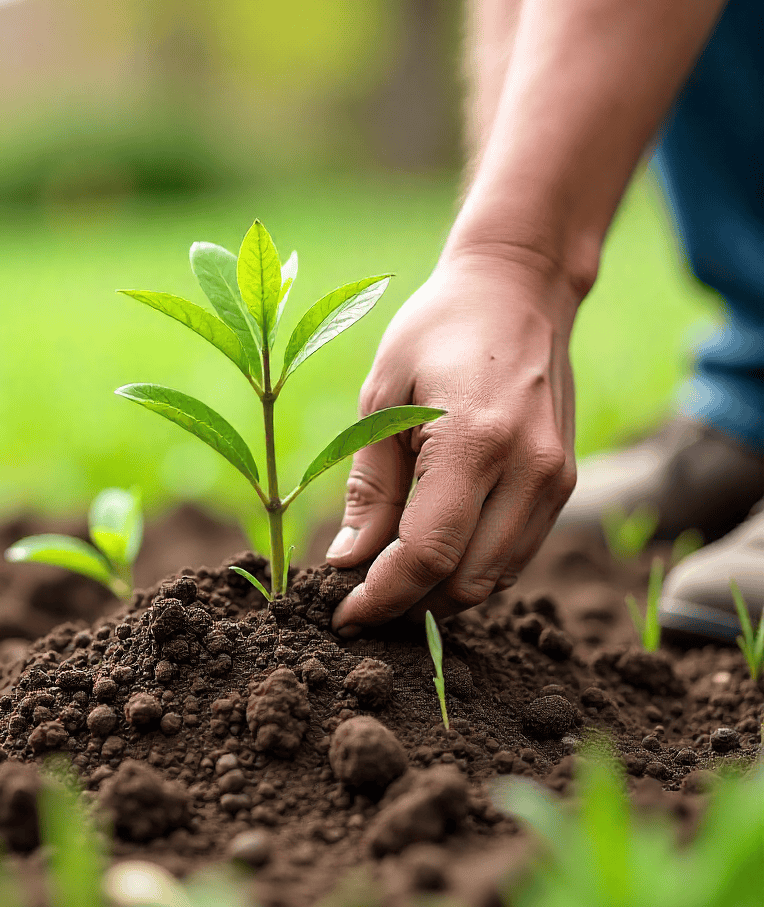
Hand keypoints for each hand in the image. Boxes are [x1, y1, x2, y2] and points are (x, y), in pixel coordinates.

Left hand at [327, 249, 577, 633]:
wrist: (518, 290)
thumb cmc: (437, 333)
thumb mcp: (381, 399)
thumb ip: (369, 488)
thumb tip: (347, 563)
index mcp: (475, 441)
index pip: (427, 554)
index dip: (381, 597)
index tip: (344, 616)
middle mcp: (529, 468)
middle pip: (466, 581)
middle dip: (408, 607)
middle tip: (360, 604)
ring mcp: (555, 479)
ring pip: (495, 579)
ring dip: (440, 598)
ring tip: (391, 588)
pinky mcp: (563, 483)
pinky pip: (515, 555)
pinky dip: (470, 572)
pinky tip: (431, 560)